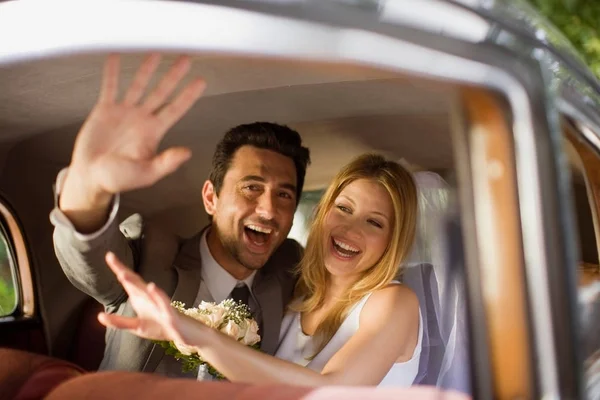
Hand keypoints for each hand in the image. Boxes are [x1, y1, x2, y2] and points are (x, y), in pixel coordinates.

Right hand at [60, 54, 205, 221]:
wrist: (92, 177)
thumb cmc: (119, 179)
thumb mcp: (146, 174)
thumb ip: (166, 163)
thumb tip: (187, 153)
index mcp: (154, 132)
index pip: (175, 109)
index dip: (188, 95)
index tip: (201, 81)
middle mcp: (142, 118)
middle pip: (161, 92)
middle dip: (174, 75)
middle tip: (186, 58)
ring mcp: (124, 112)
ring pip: (138, 85)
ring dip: (147, 69)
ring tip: (156, 52)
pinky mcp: (105, 110)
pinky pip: (110, 87)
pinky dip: (113, 72)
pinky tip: (117, 56)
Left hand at [98, 252, 188, 343]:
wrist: (186, 334)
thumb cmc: (160, 326)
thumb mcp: (137, 327)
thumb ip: (119, 322)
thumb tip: (99, 316)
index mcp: (141, 298)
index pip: (129, 281)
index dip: (118, 268)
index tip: (108, 255)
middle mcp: (150, 297)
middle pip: (135, 282)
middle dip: (123, 271)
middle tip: (110, 257)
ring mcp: (160, 305)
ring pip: (147, 291)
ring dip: (135, 282)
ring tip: (122, 274)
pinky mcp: (170, 315)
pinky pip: (163, 304)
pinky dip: (158, 295)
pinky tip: (151, 287)